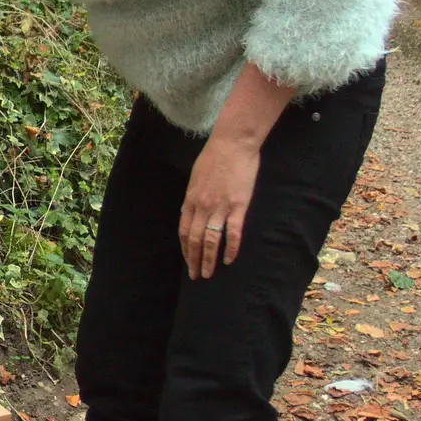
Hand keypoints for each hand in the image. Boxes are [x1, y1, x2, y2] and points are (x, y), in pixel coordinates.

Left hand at [179, 136, 259, 279]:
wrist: (232, 144)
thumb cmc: (214, 158)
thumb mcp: (195, 178)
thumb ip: (193, 196)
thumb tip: (191, 211)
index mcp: (190, 200)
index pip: (183, 231)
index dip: (185, 249)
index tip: (187, 262)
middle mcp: (201, 206)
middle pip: (194, 239)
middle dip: (193, 260)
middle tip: (196, 276)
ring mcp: (219, 207)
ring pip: (210, 240)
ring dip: (208, 259)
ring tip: (209, 273)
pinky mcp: (237, 206)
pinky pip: (232, 232)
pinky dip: (230, 248)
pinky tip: (229, 260)